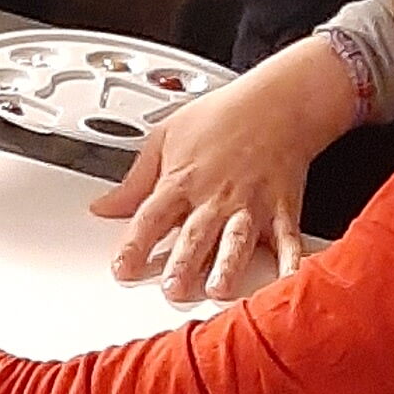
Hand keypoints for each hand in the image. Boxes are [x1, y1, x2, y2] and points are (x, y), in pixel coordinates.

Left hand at [94, 40, 360, 301]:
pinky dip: (290, 263)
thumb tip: (103, 207)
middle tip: (173, 289)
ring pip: (236, 241)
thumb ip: (134, 181)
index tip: (122, 269)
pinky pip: (286, 241)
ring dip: (227, 265)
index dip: (135, 244)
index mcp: (182, 182)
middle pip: (195, 235)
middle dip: (183, 263)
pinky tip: (287, 281)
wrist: (276, 103)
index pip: (151, 217)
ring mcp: (250, 206)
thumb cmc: (222, 117)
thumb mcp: (165, 137)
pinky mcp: (281, 210)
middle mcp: (215, 198)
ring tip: (219, 289)